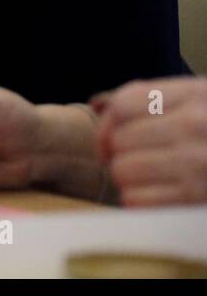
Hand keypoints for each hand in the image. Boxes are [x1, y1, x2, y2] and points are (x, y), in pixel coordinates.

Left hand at [93, 76, 206, 206]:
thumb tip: (100, 105)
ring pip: (123, 170)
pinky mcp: (196, 199)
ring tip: (151, 176)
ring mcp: (196, 164)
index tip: (110, 136)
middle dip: (121, 152)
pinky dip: (140, 200)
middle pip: (119, 140)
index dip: (109, 122)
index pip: (124, 103)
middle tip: (139, 159)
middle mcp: (196, 126)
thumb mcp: (204, 99)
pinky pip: (137, 200)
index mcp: (198, 95)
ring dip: (130, 177)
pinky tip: (160, 194)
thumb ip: (157, 98)